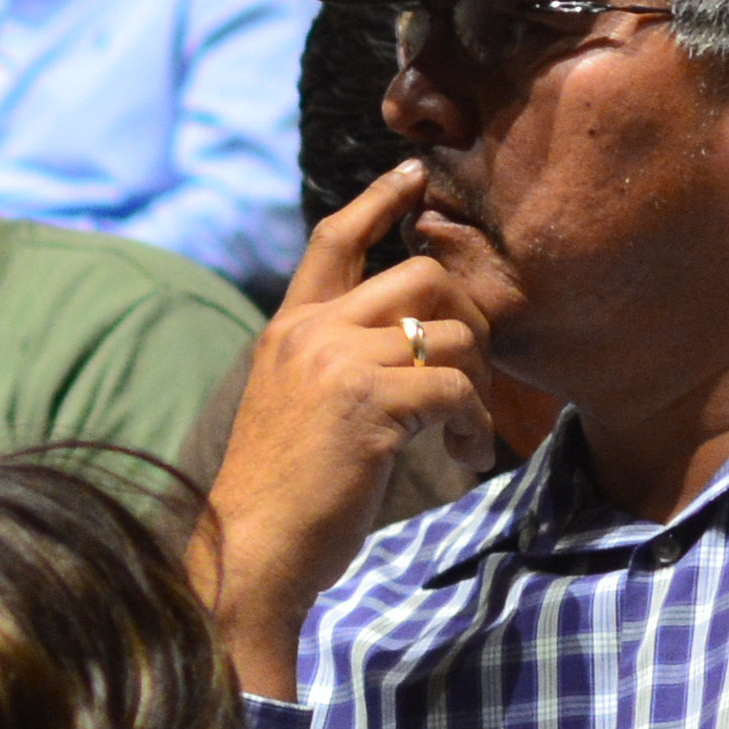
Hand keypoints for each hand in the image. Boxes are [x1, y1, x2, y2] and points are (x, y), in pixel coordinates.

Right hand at [190, 163, 522, 694]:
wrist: (249, 553)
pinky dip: (474, 426)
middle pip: (422, 275)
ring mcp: (339, 363)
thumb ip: (331, 362)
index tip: (413, 176)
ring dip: (479, 385)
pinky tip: (464, 457)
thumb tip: (404, 343)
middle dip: (468, 320)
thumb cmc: (278, 496)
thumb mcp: (293, 407)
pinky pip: (457, 390)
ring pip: (451, 335)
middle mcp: (311, 333)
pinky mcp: (371, 403)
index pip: (334, 240)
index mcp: (288, 330)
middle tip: (475, 374)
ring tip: (467, 431)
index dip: (378, 198)